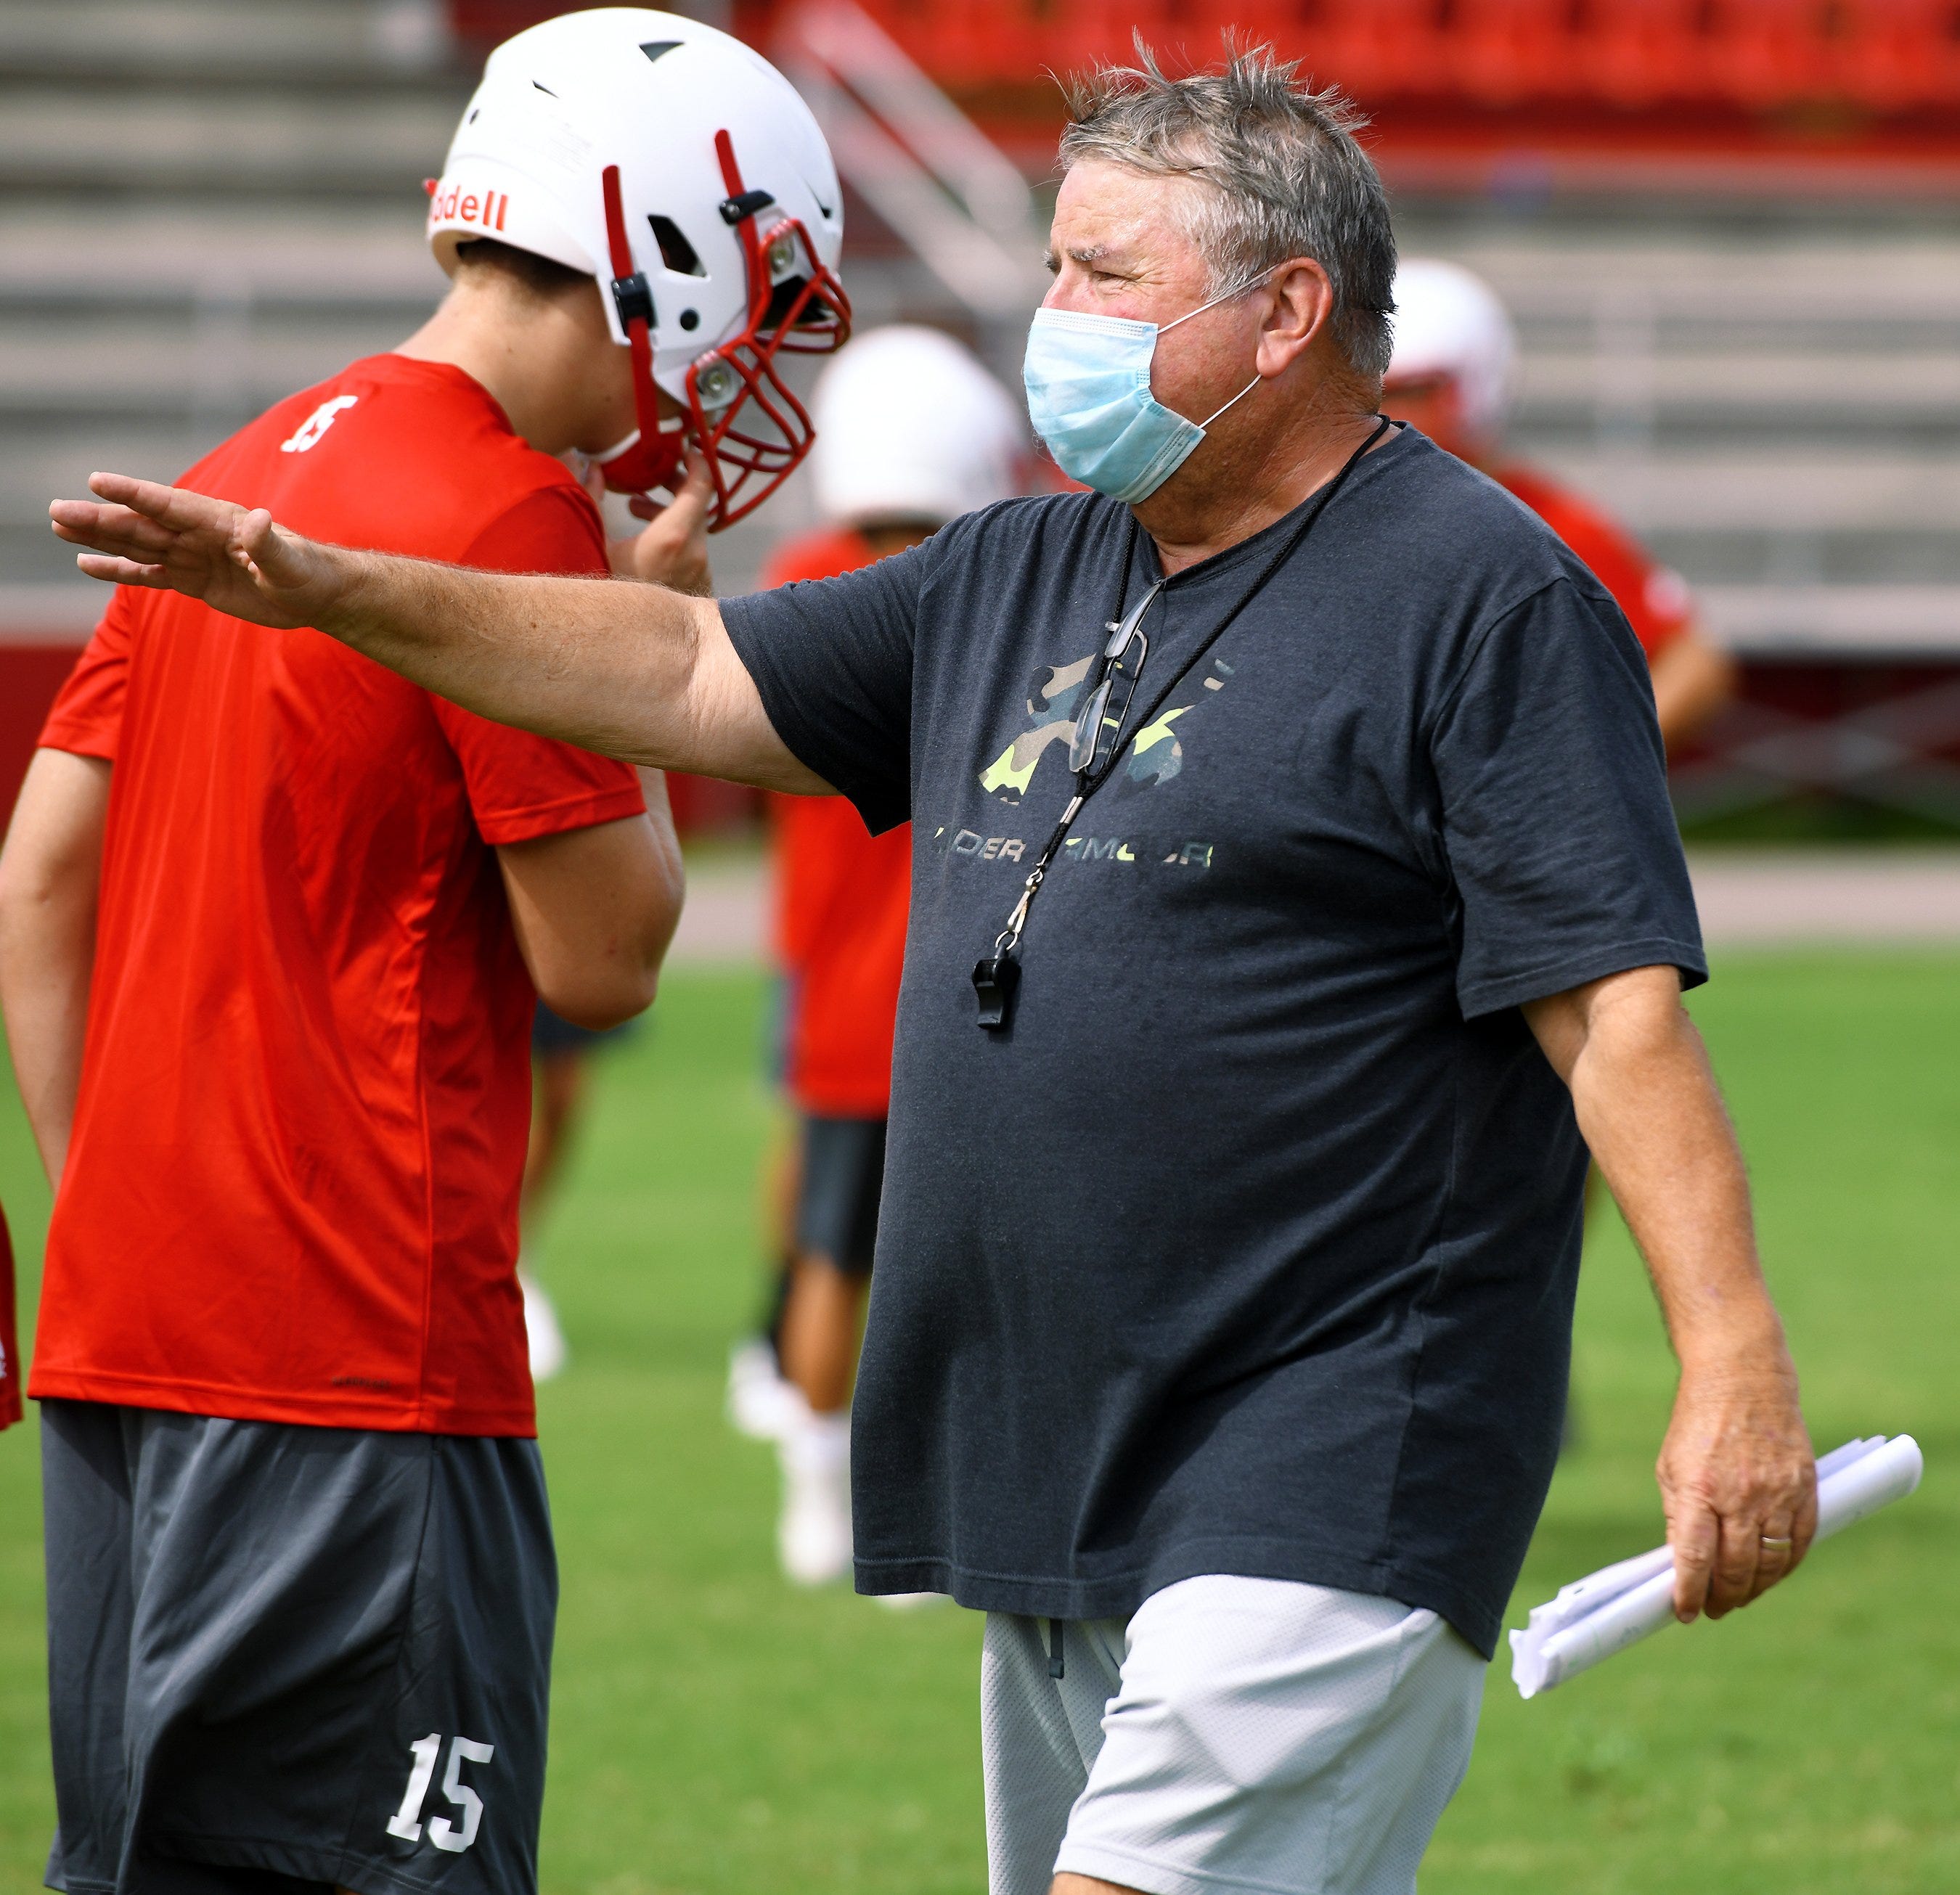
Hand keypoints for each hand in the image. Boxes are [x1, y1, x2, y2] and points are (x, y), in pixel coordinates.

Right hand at [50, 473, 348, 630]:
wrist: (316, 592)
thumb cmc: (307, 572)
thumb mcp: (290, 562)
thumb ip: (268, 544)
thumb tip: (256, 519)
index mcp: (218, 521)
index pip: (168, 505)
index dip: (134, 494)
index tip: (96, 480)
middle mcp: (198, 534)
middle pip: (141, 524)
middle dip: (100, 518)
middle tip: (56, 511)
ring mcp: (193, 556)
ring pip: (137, 544)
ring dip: (100, 537)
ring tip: (59, 526)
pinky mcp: (193, 580)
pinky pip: (149, 573)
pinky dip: (120, 569)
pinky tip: (87, 563)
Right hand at [598, 448, 714, 594]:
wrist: (622, 641)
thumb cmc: (601, 589)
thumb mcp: (592, 541)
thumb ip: (592, 497)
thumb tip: (593, 465)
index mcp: (672, 538)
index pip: (701, 487)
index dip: (696, 461)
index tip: (686, 447)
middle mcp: (695, 553)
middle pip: (697, 504)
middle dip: (674, 484)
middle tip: (651, 475)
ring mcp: (701, 572)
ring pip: (694, 527)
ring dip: (669, 512)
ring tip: (633, 507)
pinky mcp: (700, 586)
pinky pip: (694, 549)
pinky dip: (676, 535)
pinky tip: (645, 537)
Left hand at [1658, 1348, 1815, 1621]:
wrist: (1744, 1380)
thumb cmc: (1698, 1423)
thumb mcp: (1672, 1467)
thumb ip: (1678, 1516)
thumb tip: (1682, 1563)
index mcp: (1699, 1489)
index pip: (1695, 1557)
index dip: (1689, 1592)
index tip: (1683, 1612)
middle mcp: (1740, 1496)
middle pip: (1736, 1568)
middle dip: (1723, 1597)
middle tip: (1712, 1609)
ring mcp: (1777, 1495)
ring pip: (1771, 1564)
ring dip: (1754, 1589)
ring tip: (1738, 1597)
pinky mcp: (1805, 1490)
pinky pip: (1799, 1544)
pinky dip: (1785, 1567)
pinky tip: (1770, 1575)